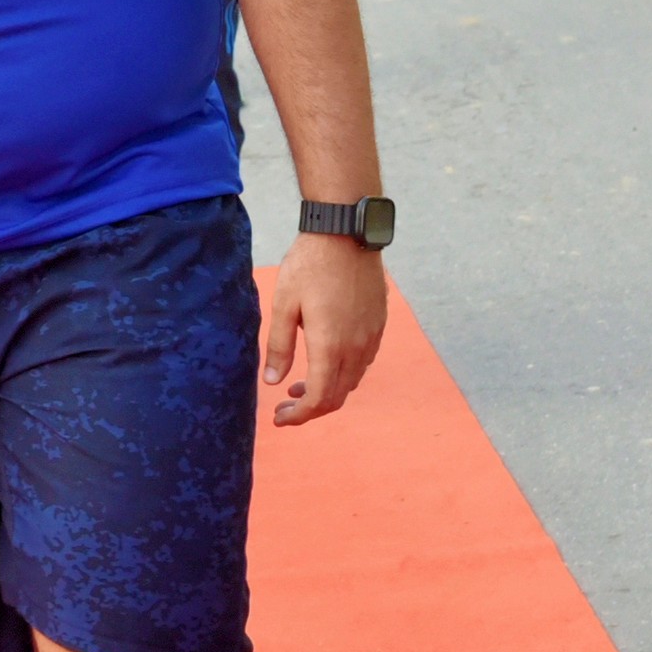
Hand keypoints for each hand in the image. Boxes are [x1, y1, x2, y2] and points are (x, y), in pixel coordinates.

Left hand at [263, 231, 386, 425]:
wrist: (346, 233)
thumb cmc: (310, 265)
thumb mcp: (283, 304)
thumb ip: (279, 346)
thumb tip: (273, 381)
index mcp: (330, 347)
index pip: (318, 399)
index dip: (299, 415)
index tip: (280, 418)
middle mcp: (356, 348)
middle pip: (337, 396)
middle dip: (310, 408)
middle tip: (286, 406)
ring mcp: (371, 337)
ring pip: (351, 381)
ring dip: (327, 390)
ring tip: (299, 383)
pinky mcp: (378, 324)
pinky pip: (363, 362)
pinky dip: (343, 373)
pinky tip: (325, 359)